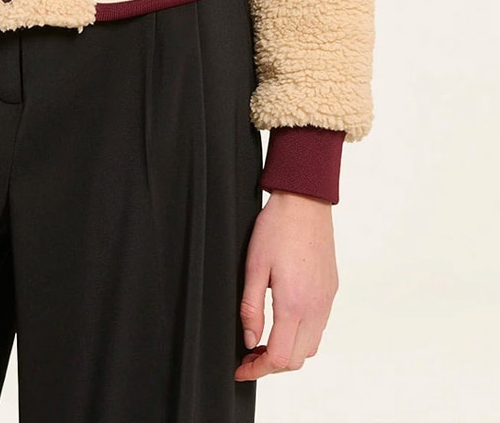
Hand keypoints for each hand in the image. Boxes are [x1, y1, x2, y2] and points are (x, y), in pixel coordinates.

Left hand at [234, 189, 338, 379]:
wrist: (305, 203)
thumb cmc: (277, 229)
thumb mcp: (253, 267)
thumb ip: (251, 308)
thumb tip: (250, 341)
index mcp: (294, 305)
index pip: (279, 357)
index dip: (257, 369)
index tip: (241, 369)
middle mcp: (315, 308)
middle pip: (297, 359)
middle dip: (271, 365)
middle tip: (248, 356)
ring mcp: (326, 300)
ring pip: (311, 346)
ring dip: (288, 352)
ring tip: (264, 340)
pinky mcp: (331, 290)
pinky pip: (319, 327)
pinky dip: (301, 336)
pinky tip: (283, 322)